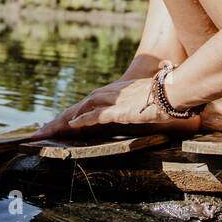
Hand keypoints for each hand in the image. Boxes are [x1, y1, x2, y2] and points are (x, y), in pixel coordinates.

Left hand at [33, 77, 193, 139]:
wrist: (175, 91)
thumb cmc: (170, 94)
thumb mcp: (155, 98)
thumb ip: (152, 103)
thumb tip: (163, 108)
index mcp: (121, 91)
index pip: (95, 100)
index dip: (79, 110)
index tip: (65, 119)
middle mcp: (114, 94)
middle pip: (84, 103)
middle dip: (64, 117)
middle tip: (46, 129)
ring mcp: (116, 101)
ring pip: (84, 108)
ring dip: (66, 120)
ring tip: (50, 130)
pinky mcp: (119, 111)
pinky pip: (96, 115)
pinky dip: (84, 119)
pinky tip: (72, 125)